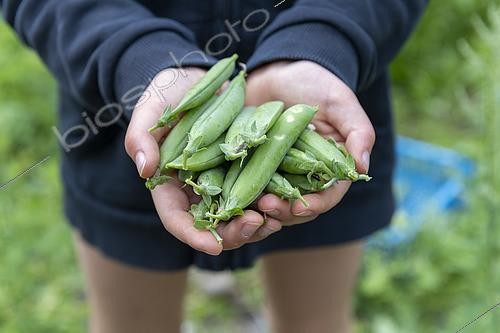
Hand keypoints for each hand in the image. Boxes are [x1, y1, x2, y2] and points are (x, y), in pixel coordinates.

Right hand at [124, 68, 280, 254]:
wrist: (201, 77)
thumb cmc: (170, 92)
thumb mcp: (151, 107)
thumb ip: (141, 136)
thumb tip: (145, 170)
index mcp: (170, 183)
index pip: (177, 219)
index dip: (194, 236)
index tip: (215, 247)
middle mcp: (197, 189)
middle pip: (212, 225)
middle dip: (234, 233)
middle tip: (256, 224)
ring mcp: (223, 181)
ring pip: (237, 215)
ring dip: (257, 223)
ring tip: (275, 218)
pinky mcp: (244, 169)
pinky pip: (256, 192)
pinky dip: (269, 200)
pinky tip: (285, 199)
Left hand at [246, 61, 374, 225]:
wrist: (277, 71)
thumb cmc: (314, 84)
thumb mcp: (339, 103)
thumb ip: (358, 132)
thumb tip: (363, 168)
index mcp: (329, 168)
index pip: (327, 196)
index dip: (315, 205)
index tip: (299, 207)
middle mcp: (303, 177)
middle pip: (297, 207)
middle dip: (283, 212)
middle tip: (266, 205)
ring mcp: (277, 174)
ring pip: (272, 203)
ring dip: (261, 209)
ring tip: (248, 203)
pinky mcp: (253, 167)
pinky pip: (248, 187)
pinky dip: (242, 194)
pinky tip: (232, 195)